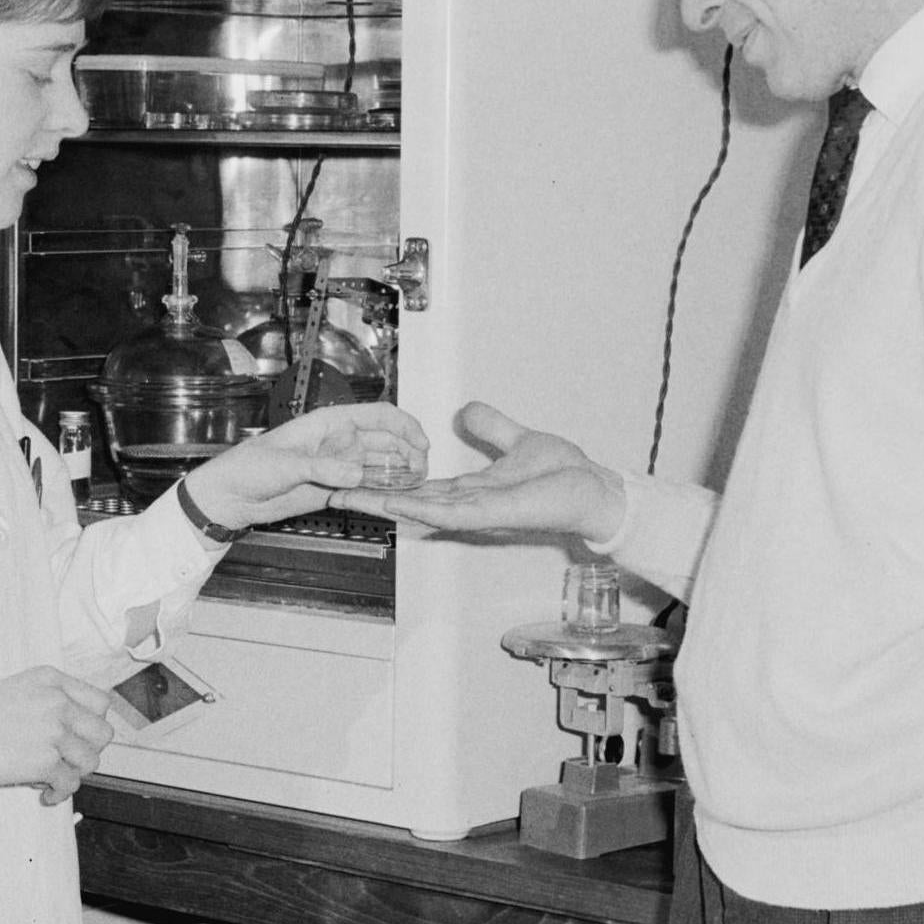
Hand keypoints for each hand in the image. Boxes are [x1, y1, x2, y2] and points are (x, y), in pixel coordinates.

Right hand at [0, 666, 117, 805]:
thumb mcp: (20, 688)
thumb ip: (51, 699)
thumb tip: (76, 728)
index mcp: (53, 681)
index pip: (100, 702)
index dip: (93, 723)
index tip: (79, 736)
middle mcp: (58, 703)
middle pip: (103, 733)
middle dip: (89, 750)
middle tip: (69, 759)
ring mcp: (53, 731)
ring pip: (91, 761)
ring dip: (75, 773)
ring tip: (54, 777)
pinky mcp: (43, 761)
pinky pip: (70, 783)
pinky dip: (60, 793)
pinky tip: (45, 793)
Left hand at [182, 402, 429, 529]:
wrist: (230, 497)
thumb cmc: (247, 468)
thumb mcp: (285, 465)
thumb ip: (323, 468)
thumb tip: (356, 473)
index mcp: (327, 423)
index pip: (376, 416)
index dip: (404, 426)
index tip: (421, 443)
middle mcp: (337, 442)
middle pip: (384, 442)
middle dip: (407, 453)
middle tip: (421, 472)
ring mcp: (336, 466)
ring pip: (378, 465)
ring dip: (397, 473)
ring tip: (415, 485)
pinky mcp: (332, 490)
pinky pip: (363, 488)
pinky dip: (380, 492)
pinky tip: (394, 498)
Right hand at [333, 402, 625, 541]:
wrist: (593, 492)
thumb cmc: (564, 476)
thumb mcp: (517, 440)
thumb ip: (490, 428)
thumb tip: (464, 411)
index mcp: (471, 489)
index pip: (419, 487)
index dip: (386, 482)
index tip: (355, 476)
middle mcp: (468, 504)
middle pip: (409, 501)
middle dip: (371, 498)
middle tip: (330, 491)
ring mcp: (478, 512)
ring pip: (420, 509)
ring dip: (384, 504)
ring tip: (348, 497)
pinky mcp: (493, 513)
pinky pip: (450, 512)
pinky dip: (420, 508)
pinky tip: (394, 503)